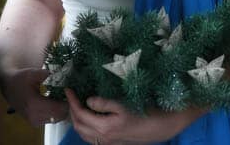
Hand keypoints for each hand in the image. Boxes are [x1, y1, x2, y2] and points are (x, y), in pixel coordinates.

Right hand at [0, 67, 68, 127]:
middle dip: (67, 106)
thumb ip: (47, 74)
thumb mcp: (33, 73)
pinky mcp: (35, 122)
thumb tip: (61, 74)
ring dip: (62, 110)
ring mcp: (35, 121)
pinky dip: (56, 113)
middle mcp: (34, 116)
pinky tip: (56, 102)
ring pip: (57, 119)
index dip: (68, 101)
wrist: (9, 87)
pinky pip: (52, 120)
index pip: (59, 108)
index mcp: (34, 104)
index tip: (70, 91)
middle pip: (60, 116)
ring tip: (63, 97)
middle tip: (70, 95)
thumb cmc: (21, 79)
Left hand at [64, 88, 202, 144]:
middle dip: (72, 111)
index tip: (68, 89)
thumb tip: (88, 100)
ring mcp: (107, 142)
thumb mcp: (124, 105)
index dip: (72, 101)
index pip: (80, 114)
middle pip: (78, 126)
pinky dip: (85, 128)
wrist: (161, 127)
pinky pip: (91, 137)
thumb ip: (104, 103)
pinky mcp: (112, 143)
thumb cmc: (145, 113)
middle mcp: (103, 138)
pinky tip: (90, 118)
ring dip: (77, 120)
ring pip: (84, 134)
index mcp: (104, 127)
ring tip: (78, 105)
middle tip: (71, 96)